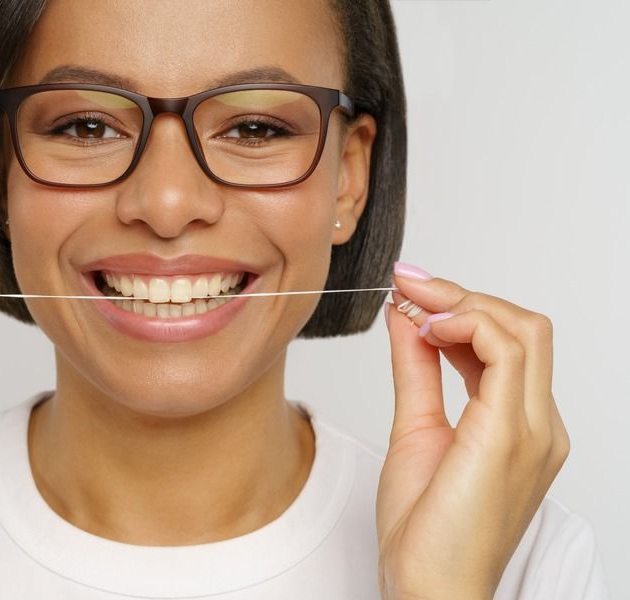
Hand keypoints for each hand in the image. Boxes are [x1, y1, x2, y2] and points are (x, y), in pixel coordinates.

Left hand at [376, 262, 569, 598]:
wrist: (428, 590)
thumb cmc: (424, 530)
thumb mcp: (415, 427)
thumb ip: (415, 369)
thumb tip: (406, 317)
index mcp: (519, 425)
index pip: (507, 342)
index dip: (458, 307)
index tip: (409, 291)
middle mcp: (537, 424)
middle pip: (523, 326)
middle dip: (462, 295)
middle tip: (409, 284)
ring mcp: (530, 429)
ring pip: (521, 329)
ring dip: (463, 303)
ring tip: (414, 304)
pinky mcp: (509, 434)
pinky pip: (505, 352)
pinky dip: (465, 325)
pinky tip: (426, 330)